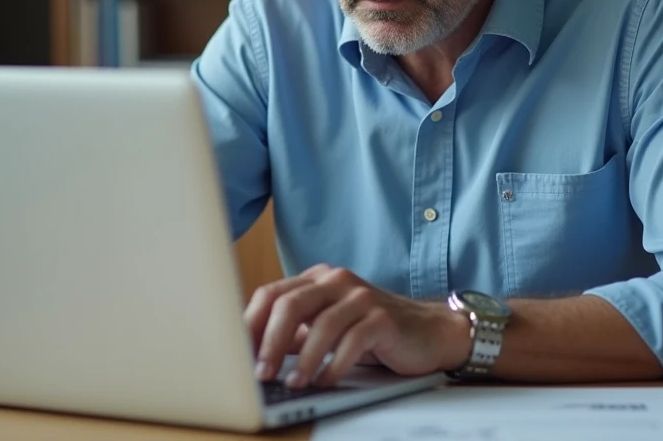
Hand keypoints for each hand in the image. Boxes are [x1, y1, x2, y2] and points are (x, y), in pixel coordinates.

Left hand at [244, 263, 471, 387]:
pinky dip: (334, 364)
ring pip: (321, 324)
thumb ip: (294, 333)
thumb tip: (252, 356)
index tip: (236, 355)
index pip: (271, 294)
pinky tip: (326, 381)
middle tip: (260, 373)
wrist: (427, 332)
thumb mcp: (327, 327)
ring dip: (302, 359)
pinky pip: (352, 341)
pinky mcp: (382, 318)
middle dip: (269, 341)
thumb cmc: (371, 332)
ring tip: (294, 384)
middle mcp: (336, 281)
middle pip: (290, 303)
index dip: (249, 325)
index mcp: (317, 280)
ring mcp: (361, 297)